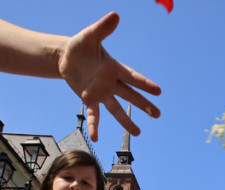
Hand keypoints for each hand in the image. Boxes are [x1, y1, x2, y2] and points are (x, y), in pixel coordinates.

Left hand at [58, 13, 161, 141]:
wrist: (66, 57)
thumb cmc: (80, 45)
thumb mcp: (90, 35)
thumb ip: (103, 28)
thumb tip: (115, 15)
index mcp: (113, 67)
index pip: (132, 77)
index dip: (144, 84)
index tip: (158, 91)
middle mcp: (110, 82)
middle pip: (130, 96)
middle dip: (144, 105)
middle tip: (158, 114)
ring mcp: (101, 93)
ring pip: (116, 109)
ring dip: (126, 121)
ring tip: (138, 133)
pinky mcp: (90, 99)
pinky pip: (93, 115)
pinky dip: (94, 126)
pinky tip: (95, 138)